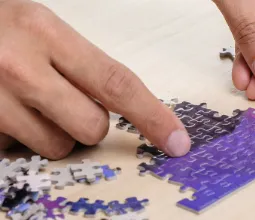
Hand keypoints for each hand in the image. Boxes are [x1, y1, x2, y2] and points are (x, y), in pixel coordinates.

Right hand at [0, 0, 190, 157]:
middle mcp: (17, 67)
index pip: (116, 82)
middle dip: (88, 122)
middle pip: (90, 126)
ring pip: (54, 145)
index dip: (152, 116)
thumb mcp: (34, 25)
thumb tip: (118, 103)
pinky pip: (13, 149)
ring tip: (24, 101)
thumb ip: (74, 60)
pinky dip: (13, 137)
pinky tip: (1, 109)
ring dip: (49, 133)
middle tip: (64, 100)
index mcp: (43, 32)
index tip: (176, 140)